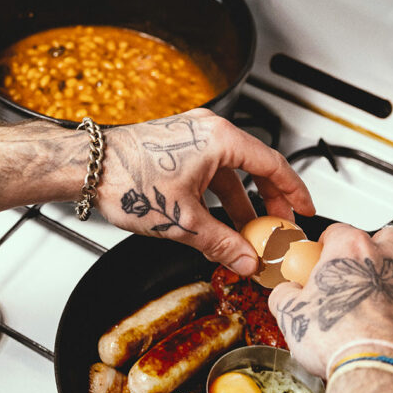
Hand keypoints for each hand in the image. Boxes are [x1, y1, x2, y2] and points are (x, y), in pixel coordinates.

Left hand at [96, 109, 313, 274]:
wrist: (86, 168)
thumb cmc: (126, 181)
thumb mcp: (183, 221)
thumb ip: (222, 243)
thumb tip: (247, 261)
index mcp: (220, 139)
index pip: (274, 165)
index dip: (294, 192)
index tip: (305, 210)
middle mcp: (208, 131)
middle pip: (255, 167)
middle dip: (269, 201)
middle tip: (280, 227)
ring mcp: (191, 136)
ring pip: (231, 171)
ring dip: (242, 202)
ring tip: (250, 233)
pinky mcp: (177, 146)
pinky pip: (211, 170)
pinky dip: (220, 195)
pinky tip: (220, 220)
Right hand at [269, 223, 392, 378]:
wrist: (381, 374)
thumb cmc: (340, 340)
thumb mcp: (291, 315)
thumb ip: (285, 295)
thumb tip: (285, 294)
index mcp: (352, 250)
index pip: (338, 231)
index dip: (325, 246)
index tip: (318, 262)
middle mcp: (387, 260)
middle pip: (384, 238)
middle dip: (371, 249)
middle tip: (353, 273)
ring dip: (387, 281)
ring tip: (368, 307)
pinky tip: (386, 330)